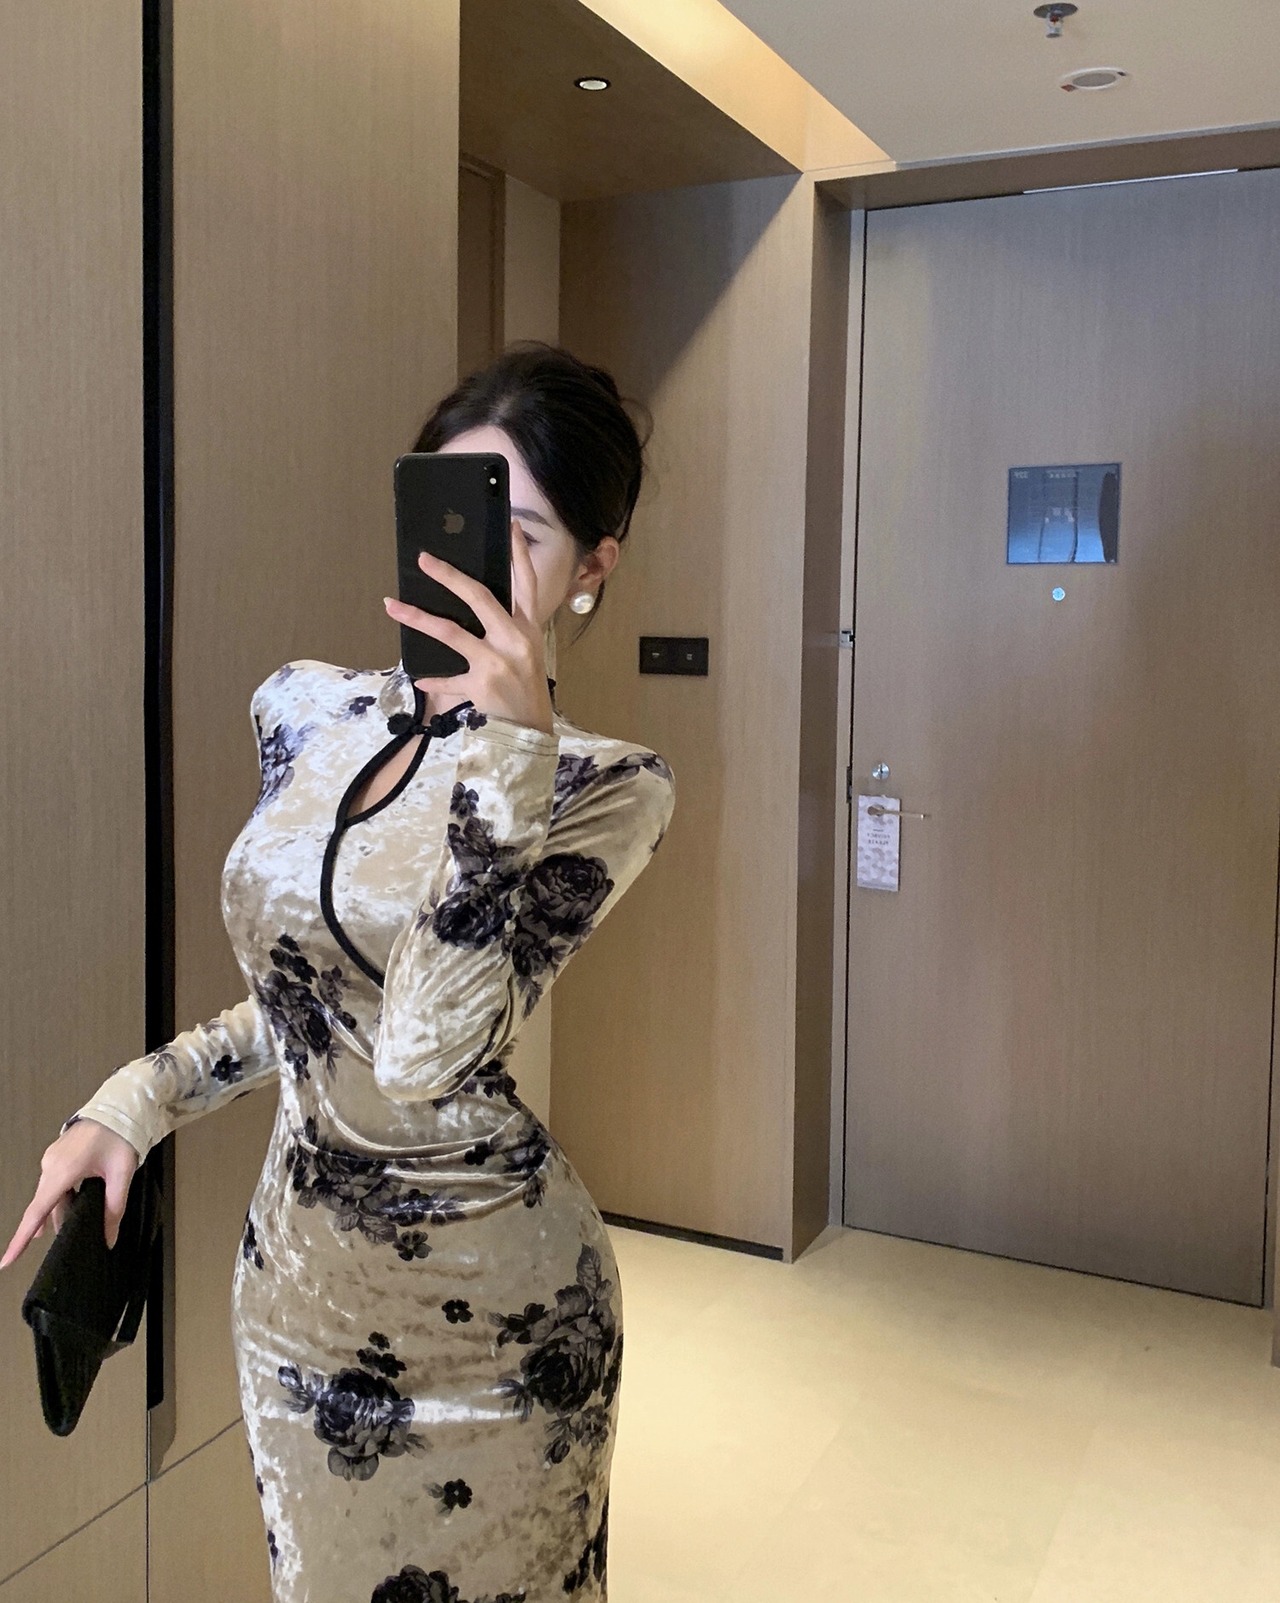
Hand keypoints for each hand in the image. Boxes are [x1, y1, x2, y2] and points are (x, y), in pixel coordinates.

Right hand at [0, 1119, 139, 1266]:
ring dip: (61, 1210)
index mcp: (62, 1171)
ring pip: (51, 1195)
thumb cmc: (120, 1136)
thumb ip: (114, 1208)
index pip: (37, 1212)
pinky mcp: (58, 1155)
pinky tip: (77, 1204)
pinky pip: (55, 1183)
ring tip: (77, 1224)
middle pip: (44, 1205)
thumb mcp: (121, 1175)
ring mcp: (52, 1159)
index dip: (22, 1239)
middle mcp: (50, 1165)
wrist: (120, 1106)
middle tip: (65, 1244)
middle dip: (52, 1225)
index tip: (7, 1261)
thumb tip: (109, 1238)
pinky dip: (63, 1197)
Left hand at [383, 519, 554, 736]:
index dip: (518, 554)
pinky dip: (434, 681)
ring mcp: (496, 662)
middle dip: (449, 576)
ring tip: (392, 605)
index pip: (525, 583)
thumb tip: (474, 604)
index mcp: (528, 628)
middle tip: (424, 559)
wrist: (532, 729)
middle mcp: (514, 640)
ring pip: (451, 632)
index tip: (509, 525)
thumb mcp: (526, 652)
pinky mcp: (480, 685)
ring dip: (417, 618)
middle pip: (479, 597)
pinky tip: (419, 679)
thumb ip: (506, 627)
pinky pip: (448, 680)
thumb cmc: (526, 686)